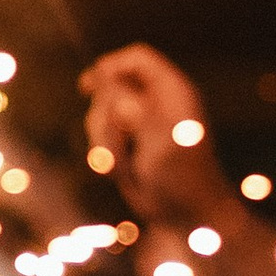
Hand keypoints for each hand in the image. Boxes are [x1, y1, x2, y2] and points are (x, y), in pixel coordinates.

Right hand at [78, 44, 230, 225]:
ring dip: (102, 142)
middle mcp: (155, 102)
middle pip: (110, 87)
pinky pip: (101, 138)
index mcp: (172, 92)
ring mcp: (140, 123)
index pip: (137, 59)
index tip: (88, 87)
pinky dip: (104, 155)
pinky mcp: (129, 144)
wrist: (186, 216)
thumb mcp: (162, 143)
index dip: (111, 67)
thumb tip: (114, 90)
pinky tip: (119, 175)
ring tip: (120, 167)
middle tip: (116, 147)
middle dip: (103, 118)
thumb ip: (138, 112)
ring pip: (100, 114)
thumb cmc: (182, 179)